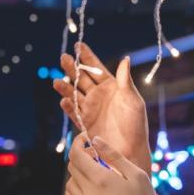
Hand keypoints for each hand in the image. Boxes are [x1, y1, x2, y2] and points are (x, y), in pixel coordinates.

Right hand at [54, 43, 150, 174]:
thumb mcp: (133, 101)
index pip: (97, 68)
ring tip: (57, 82)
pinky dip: (68, 106)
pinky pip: (73, 112)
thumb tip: (125, 59)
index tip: (78, 44)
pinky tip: (64, 101)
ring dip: (66, 87)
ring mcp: (91, 109)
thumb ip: (126, 81)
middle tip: (63, 57)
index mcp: (112, 87)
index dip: (87, 56)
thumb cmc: (136, 125)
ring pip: (74, 94)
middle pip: (82, 78)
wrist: (130, 151)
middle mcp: (99, 96)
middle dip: (73, 68)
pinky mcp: (85, 123)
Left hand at [65, 134, 174, 194]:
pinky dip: (73, 189)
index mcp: (100, 179)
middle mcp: (88, 193)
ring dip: (78, 172)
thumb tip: (95, 140)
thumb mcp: (136, 175)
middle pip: (72, 167)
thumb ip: (114, 156)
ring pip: (70, 183)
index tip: (86, 138)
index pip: (77, 155)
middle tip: (96, 154)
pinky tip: (86, 187)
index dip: (78, 142)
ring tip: (95, 171)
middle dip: (80, 155)